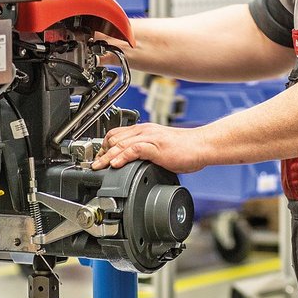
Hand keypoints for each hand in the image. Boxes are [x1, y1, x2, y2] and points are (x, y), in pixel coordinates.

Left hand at [90, 123, 204, 173]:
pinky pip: (134, 149)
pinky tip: (115, 164)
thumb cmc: (185, 148)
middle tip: (95, 165)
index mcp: (144, 131)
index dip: (105, 146)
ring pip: (120, 143)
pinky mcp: (156, 146)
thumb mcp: (159, 148)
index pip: (116, 134)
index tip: (99, 158)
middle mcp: (144, 131)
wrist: (202, 145)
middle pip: (114, 138)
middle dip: (101, 152)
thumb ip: (146, 152)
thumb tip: (134, 164)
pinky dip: (122, 157)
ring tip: (98, 167)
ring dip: (106, 156)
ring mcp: (149, 138)